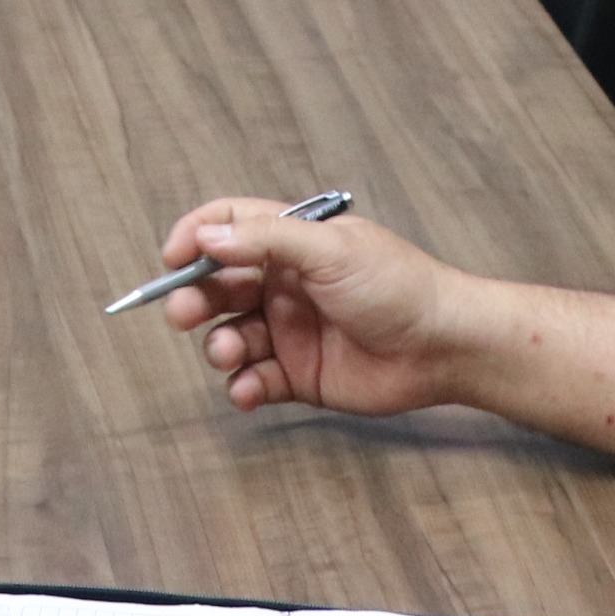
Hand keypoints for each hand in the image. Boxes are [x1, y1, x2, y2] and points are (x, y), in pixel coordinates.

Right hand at [156, 197, 470, 417]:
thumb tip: (206, 234)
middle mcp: (285, 284)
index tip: (171, 259)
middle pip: (219, 286)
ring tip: (230, 353)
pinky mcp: (300, 376)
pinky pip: (255, 380)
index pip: (228, 226)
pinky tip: (247, 390)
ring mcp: (290, 331)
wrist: (443, 346)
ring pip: (231, 336)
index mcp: (292, 242)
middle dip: (194, 299)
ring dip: (219, 346)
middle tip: (184, 315)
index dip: (195, 237)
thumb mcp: (331, 249)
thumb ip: (266, 239)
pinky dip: (243, 386)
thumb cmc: (397, 285)